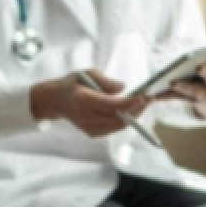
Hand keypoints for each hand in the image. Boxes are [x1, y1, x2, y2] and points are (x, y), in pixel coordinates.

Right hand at [30, 69, 148, 137]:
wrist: (56, 100)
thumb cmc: (73, 83)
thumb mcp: (86, 73)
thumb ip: (104, 80)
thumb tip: (122, 88)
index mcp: (82, 100)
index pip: (110, 105)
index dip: (129, 103)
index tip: (143, 97)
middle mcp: (85, 117)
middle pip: (117, 118)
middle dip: (136, 110)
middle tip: (149, 99)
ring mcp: (88, 128)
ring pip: (118, 126)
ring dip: (133, 116)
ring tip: (144, 104)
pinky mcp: (92, 133)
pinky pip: (113, 129)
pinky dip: (124, 121)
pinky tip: (132, 111)